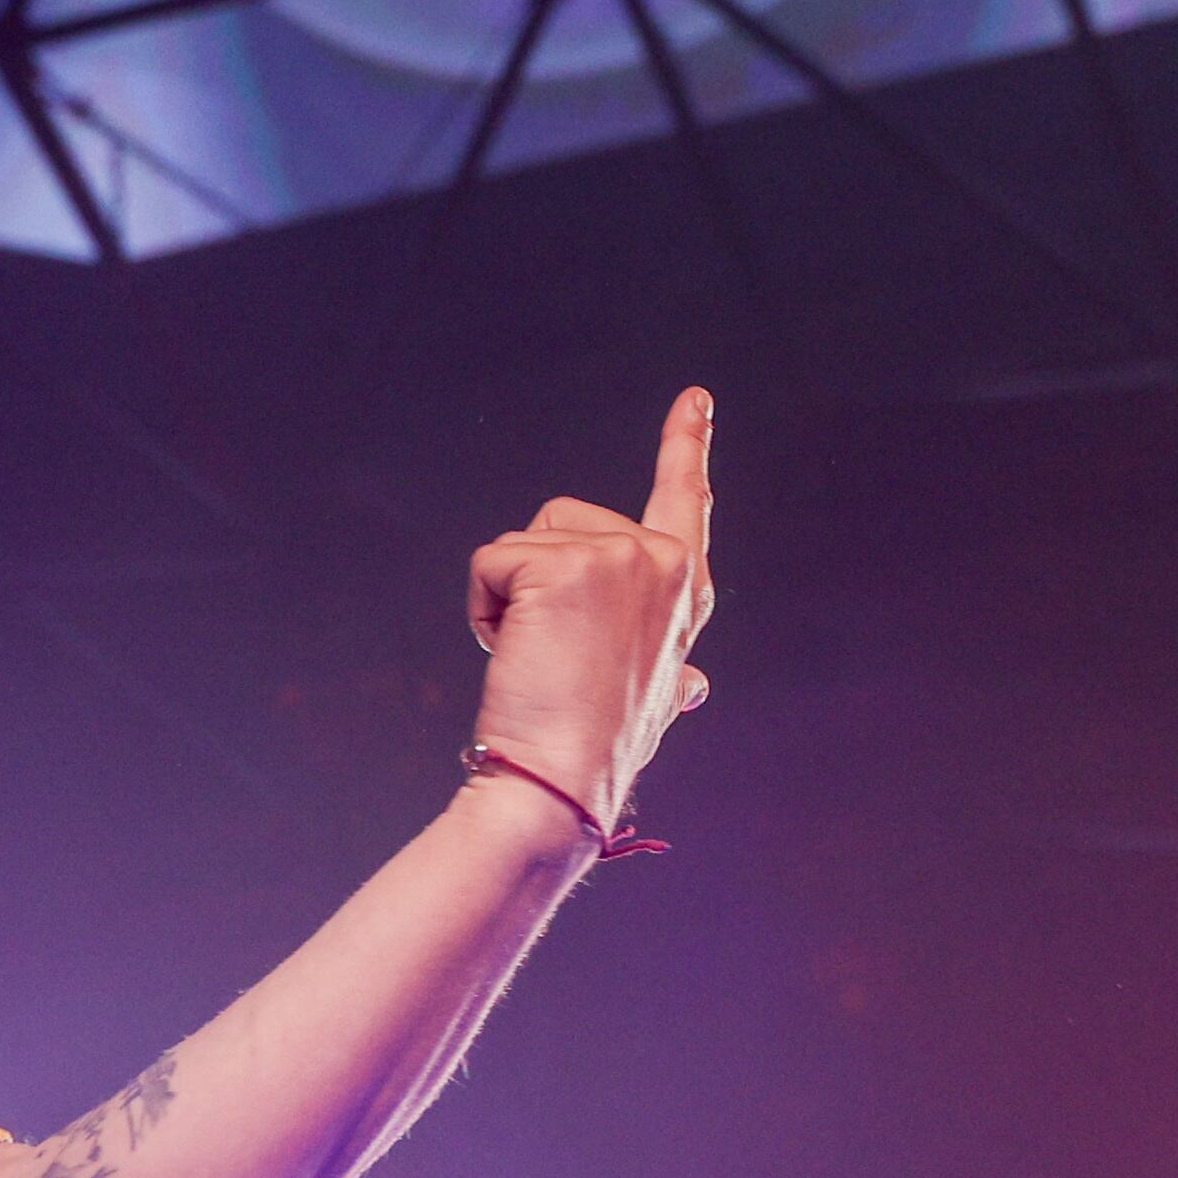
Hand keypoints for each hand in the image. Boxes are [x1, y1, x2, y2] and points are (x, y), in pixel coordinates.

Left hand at [466, 386, 716, 838]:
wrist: (561, 779)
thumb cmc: (595, 745)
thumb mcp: (653, 697)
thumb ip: (675, 672)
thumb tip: (695, 687)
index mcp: (685, 591)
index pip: (685, 502)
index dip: (686, 446)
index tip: (695, 398)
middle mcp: (664, 561)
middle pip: (561, 521)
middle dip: (534, 578)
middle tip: (555, 656)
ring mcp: (621, 557)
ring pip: (521, 541)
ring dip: (507, 596)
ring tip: (540, 658)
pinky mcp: (567, 565)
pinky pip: (489, 562)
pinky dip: (482, 607)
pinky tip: (514, 653)